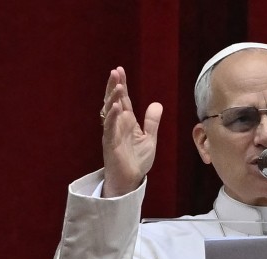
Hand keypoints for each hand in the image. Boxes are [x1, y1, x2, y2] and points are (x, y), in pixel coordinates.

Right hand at [100, 66, 162, 196]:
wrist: (131, 180)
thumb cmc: (137, 160)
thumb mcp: (149, 138)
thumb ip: (152, 122)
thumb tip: (157, 104)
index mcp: (126, 121)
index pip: (123, 99)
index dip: (121, 85)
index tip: (120, 70)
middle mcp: (117, 124)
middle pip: (113, 101)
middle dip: (114, 86)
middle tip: (115, 71)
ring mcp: (112, 133)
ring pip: (109, 111)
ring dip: (113, 98)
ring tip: (117, 85)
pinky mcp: (110, 143)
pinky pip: (109, 127)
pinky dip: (112, 116)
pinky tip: (116, 106)